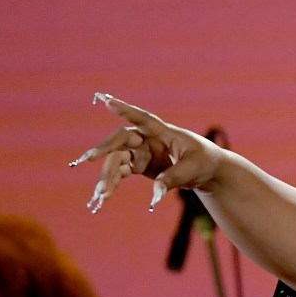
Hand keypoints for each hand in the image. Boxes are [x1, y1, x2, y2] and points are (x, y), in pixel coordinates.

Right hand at [70, 95, 228, 212]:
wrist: (206, 171)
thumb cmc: (203, 161)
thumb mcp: (193, 168)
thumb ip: (174, 177)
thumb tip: (156, 193)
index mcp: (162, 132)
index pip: (143, 119)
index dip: (126, 110)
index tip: (106, 101)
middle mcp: (147, 139)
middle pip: (121, 141)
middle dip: (104, 148)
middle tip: (89, 158)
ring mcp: (141, 152)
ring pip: (118, 160)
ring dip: (108, 175)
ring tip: (101, 193)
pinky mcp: (139, 166)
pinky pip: (121, 173)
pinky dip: (113, 183)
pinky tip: (104, 196)